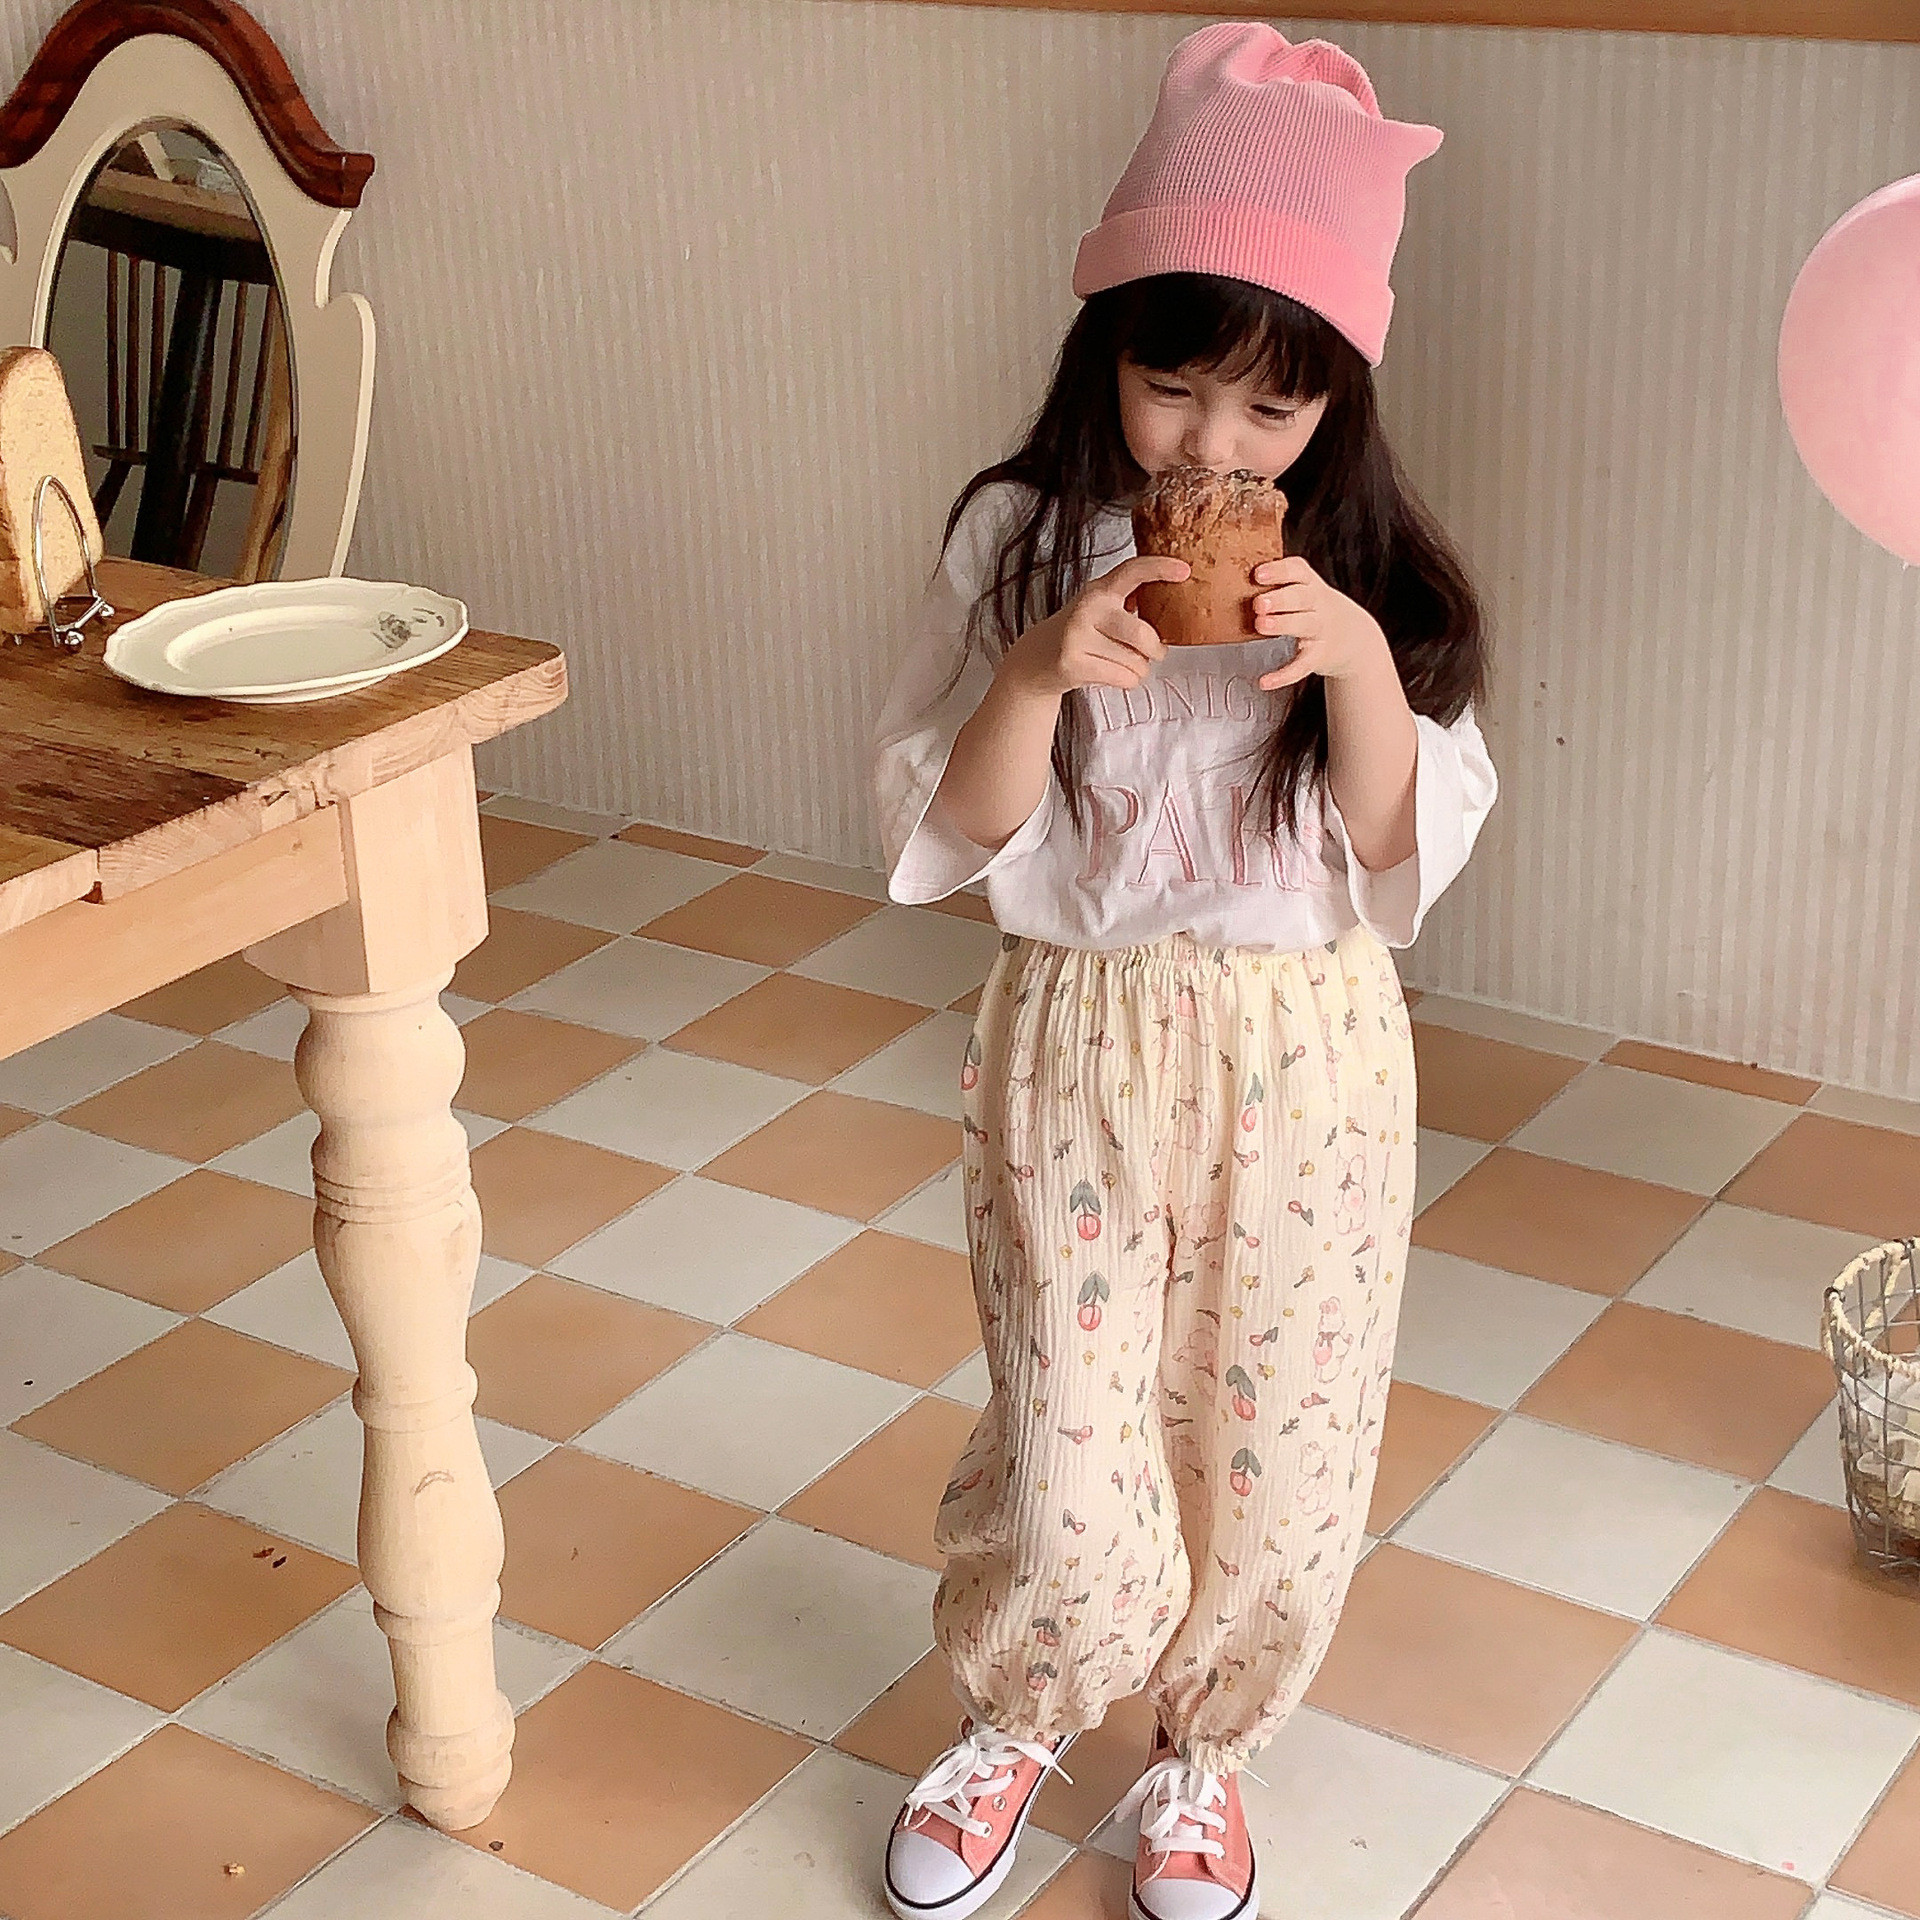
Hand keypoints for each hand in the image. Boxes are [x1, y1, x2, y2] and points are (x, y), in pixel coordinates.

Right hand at [1001, 554, 1190, 699]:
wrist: (1036, 661)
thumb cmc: (1079, 636)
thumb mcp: (1100, 611)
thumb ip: (1129, 606)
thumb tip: (1173, 614)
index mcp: (1099, 591)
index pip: (1132, 571)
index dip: (1160, 568)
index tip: (1183, 571)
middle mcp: (1088, 608)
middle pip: (1143, 634)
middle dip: (1155, 650)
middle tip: (1153, 652)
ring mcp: (1077, 636)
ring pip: (1136, 662)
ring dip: (1138, 669)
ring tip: (1120, 663)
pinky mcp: (1073, 662)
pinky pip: (1123, 678)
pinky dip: (1127, 681)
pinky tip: (1111, 674)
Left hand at [1250, 556, 1390, 690]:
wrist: (1355, 637)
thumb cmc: (1315, 610)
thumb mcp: (1306, 590)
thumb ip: (1279, 584)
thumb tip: (1232, 577)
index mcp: (1310, 585)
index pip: (1297, 571)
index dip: (1278, 571)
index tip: (1258, 573)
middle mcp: (1317, 605)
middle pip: (1302, 597)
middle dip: (1280, 598)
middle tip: (1258, 603)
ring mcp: (1320, 630)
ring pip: (1304, 625)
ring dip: (1283, 624)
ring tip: (1261, 624)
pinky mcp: (1318, 656)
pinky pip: (1302, 665)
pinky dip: (1284, 675)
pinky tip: (1265, 681)